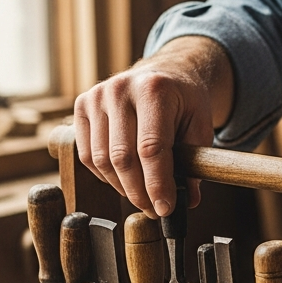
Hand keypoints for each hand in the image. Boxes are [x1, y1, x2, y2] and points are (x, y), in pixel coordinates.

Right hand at [73, 37, 233, 217]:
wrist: (162, 73)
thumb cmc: (183, 102)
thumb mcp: (200, 126)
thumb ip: (195, 162)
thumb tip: (189, 201)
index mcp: (154, 89)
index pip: (151, 148)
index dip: (157, 184)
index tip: (165, 208)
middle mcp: (120, 89)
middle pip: (122, 158)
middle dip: (139, 193)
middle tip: (154, 209)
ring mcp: (97, 96)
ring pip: (101, 160)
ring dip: (122, 188)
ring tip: (141, 196)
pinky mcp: (81, 106)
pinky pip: (86, 156)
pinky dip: (105, 176)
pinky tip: (123, 178)